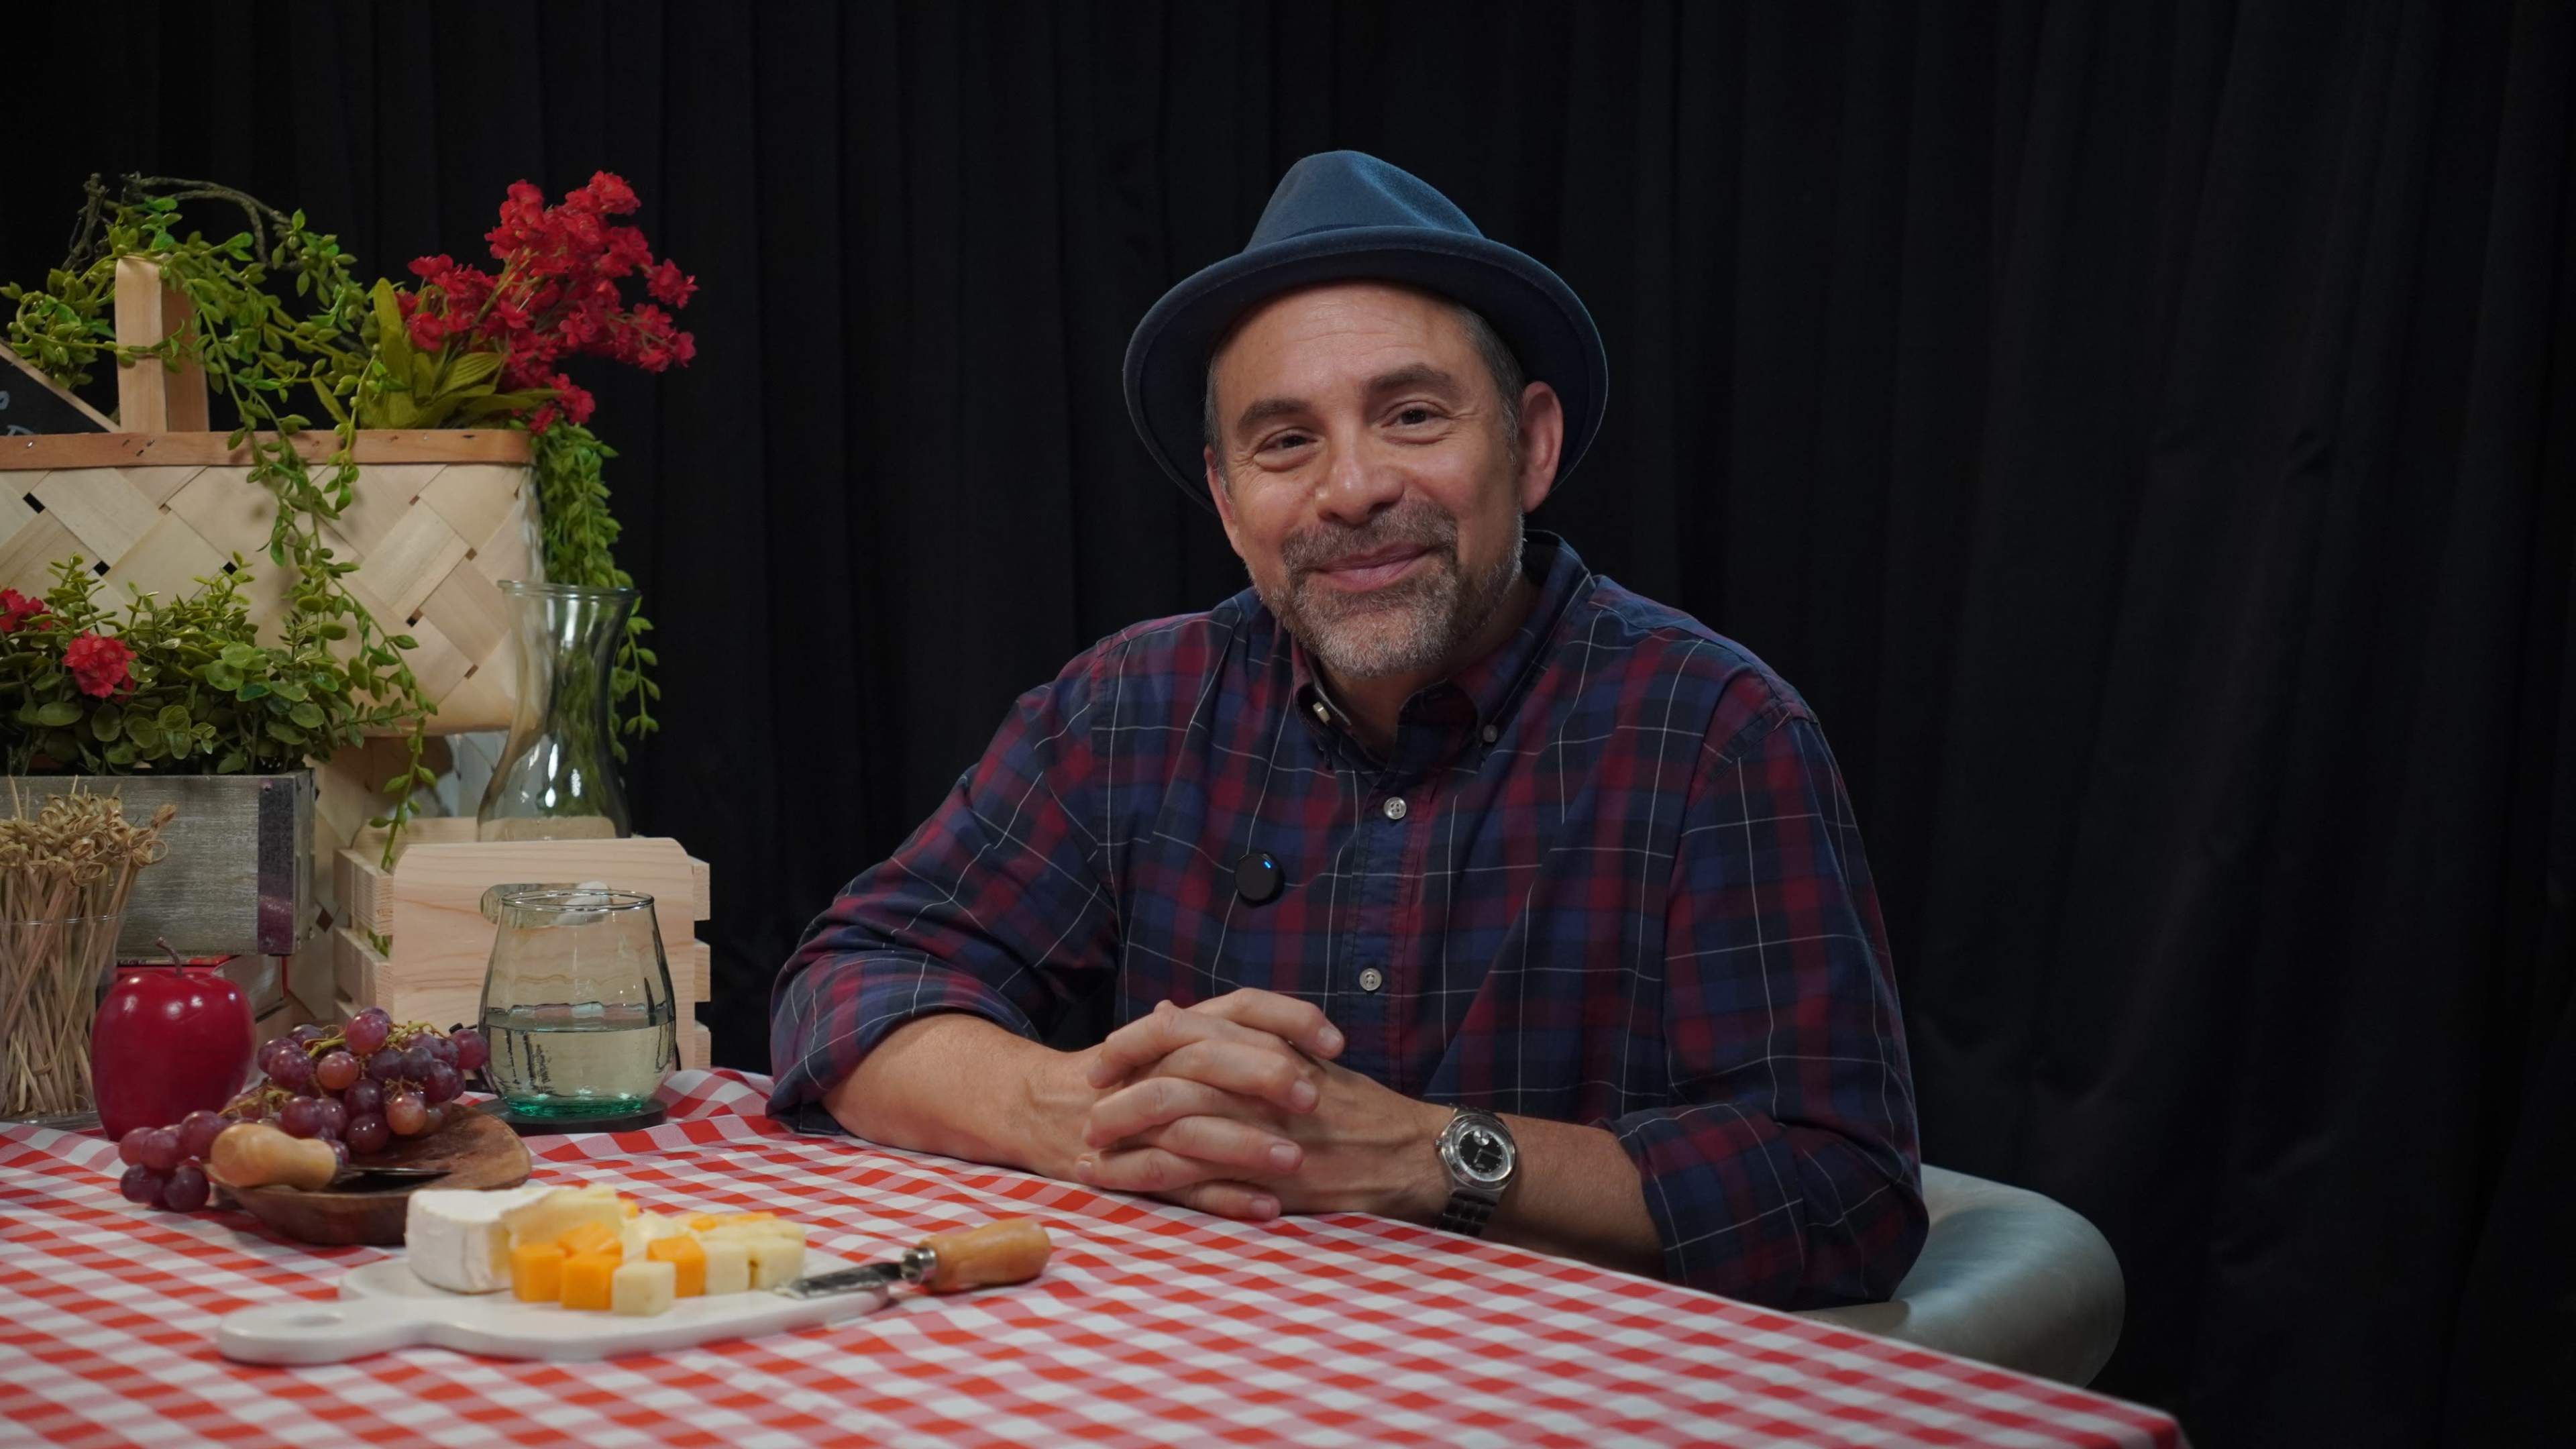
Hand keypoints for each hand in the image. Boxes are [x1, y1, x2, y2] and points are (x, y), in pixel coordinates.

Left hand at [1075, 991, 1446, 1221]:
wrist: (1409, 1154)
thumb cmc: (1354, 1107)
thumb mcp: (1296, 1052)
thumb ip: (1231, 1031)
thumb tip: (1165, 1011)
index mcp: (1264, 1044)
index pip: (1183, 1031)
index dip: (1134, 1044)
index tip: (1101, 1061)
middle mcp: (1259, 1080)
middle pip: (1170, 1076)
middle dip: (1120, 1095)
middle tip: (1087, 1111)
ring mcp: (1261, 1127)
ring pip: (1174, 1126)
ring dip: (1124, 1141)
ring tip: (1088, 1156)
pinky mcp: (1266, 1175)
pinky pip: (1194, 1176)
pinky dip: (1149, 1179)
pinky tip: (1120, 1185)